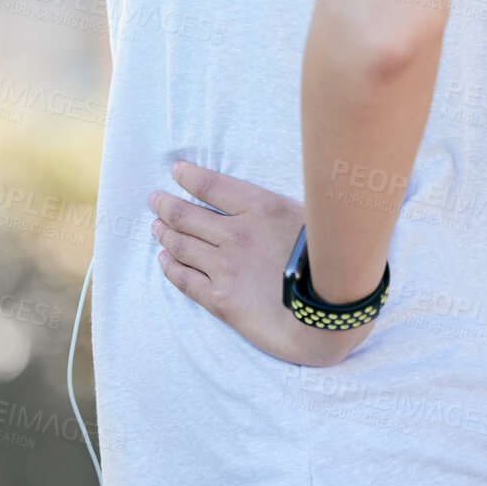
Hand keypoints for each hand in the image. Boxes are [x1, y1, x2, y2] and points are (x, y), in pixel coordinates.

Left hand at [148, 160, 375, 367]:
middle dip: (165, 204)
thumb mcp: (312, 217)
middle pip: (186, 214)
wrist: (332, 315)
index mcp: (261, 208)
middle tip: (154, 199)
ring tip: (155, 226)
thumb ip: (281, 207)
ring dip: (164, 233)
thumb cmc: (331, 262)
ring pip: (181, 244)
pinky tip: (164, 259)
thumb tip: (264, 198)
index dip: (188, 176)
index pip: (210, 185)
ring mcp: (226, 268)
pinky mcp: (221, 300)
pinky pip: (184, 280)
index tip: (175, 170)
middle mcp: (237, 234)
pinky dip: (169, 266)